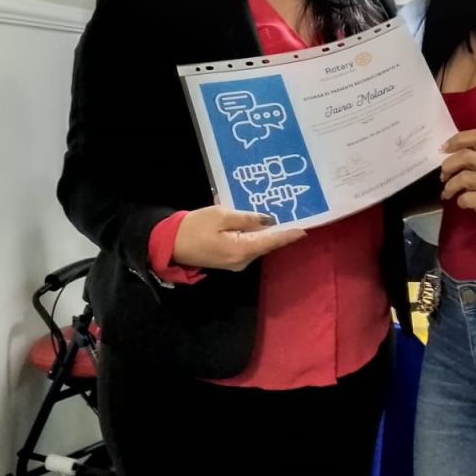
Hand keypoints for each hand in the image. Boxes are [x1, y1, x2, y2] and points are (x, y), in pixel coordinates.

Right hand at [171, 205, 305, 271]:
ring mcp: (236, 262)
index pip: (272, 241)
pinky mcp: (229, 259)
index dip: (289, 234)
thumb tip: (268, 220)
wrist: (170, 243)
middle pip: (267, 244)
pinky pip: (248, 246)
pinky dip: (255, 235)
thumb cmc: (195, 227)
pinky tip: (259, 222)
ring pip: (258, 245)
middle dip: (280, 230)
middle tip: (293, 213)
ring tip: (280, 214)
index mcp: (242, 250)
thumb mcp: (222, 215)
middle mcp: (243, 260)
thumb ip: (247, 218)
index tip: (306, 228)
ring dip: (267, 232)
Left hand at [440, 130, 475, 236]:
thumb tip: (443, 153)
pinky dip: (459, 201)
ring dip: (450, 186)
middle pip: (466, 155)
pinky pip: (467, 197)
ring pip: (464, 177)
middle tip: (443, 176)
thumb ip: (469, 161)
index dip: (458, 139)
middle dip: (448, 165)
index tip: (443, 149)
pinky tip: (463, 204)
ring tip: (448, 193)